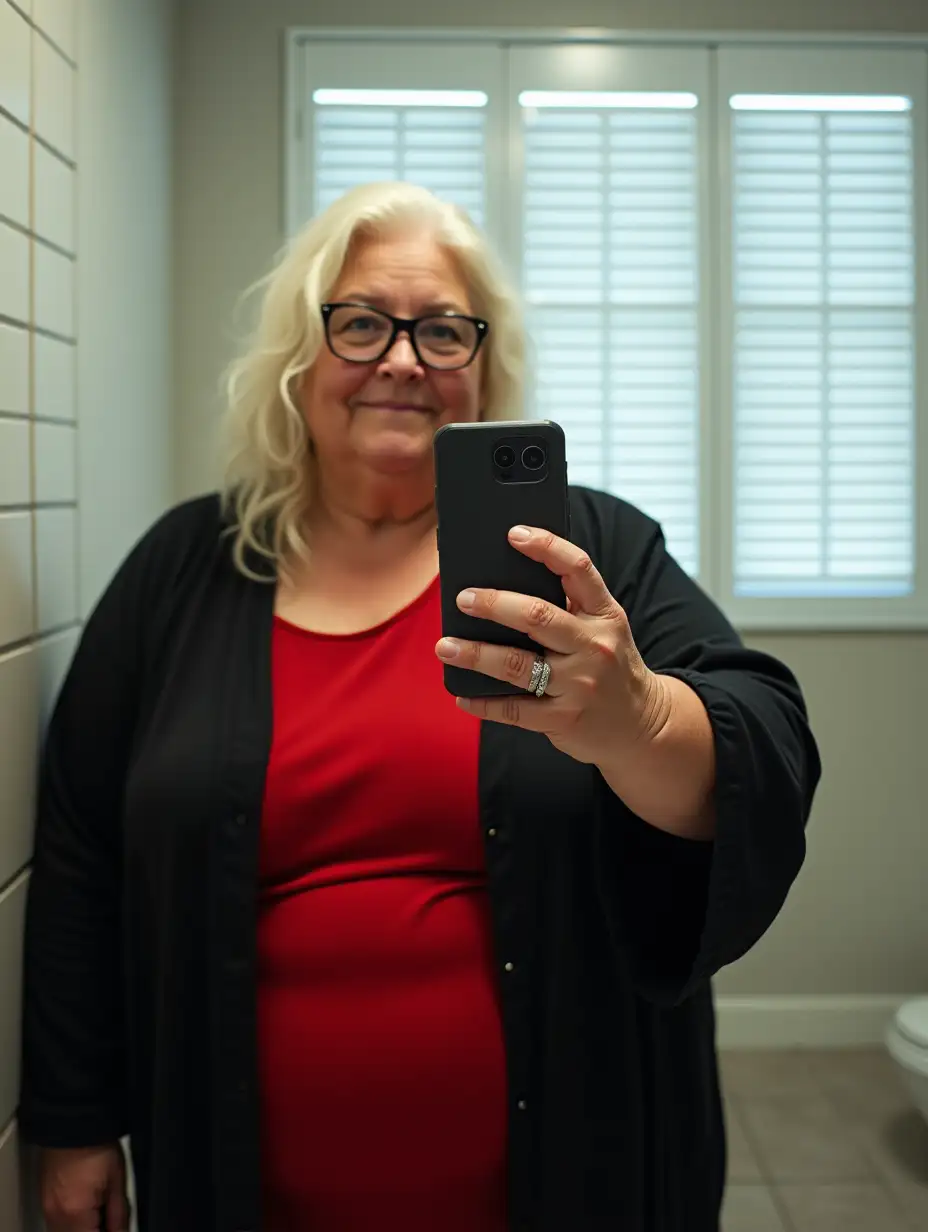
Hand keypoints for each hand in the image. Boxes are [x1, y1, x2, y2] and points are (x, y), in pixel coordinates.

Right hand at [40, 1143, 130, 1231]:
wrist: (73, 1122)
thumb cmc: (96, 1146)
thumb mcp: (116, 1180)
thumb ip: (119, 1214)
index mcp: (74, 1214)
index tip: (115, 1228)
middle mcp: (55, 1216)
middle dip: (94, 1231)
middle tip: (109, 1222)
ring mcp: (46, 1208)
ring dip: (83, 1228)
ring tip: (100, 1212)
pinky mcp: (44, 1199)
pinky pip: (57, 1223)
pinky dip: (74, 1222)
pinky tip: (88, 1207)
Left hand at [435, 525, 671, 766]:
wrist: (643, 725)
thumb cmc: (611, 666)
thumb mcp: (604, 628)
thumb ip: (569, 605)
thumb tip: (504, 580)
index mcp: (605, 613)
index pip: (578, 568)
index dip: (546, 547)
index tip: (513, 533)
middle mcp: (594, 645)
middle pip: (537, 616)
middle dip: (494, 605)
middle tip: (463, 599)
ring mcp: (580, 684)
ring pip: (518, 664)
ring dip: (476, 654)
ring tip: (445, 647)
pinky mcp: (565, 718)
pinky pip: (515, 709)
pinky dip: (484, 703)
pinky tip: (463, 695)